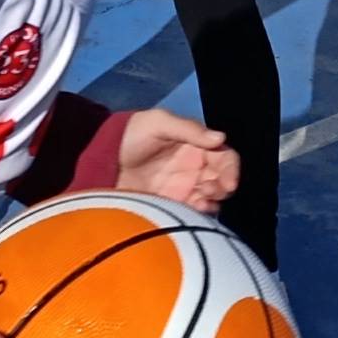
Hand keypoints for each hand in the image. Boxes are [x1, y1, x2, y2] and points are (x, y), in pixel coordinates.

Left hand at [113, 108, 235, 211]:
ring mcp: (186, 187)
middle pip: (223, 180)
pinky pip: (195, 212)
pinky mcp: (175, 204)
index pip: (225, 157)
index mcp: (198, 145)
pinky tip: (192, 211)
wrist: (105, 158)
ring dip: (213, 201)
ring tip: (200, 201)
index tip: (228, 183)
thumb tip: (220, 138)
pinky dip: (200, 214)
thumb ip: (189, 130)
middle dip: (223, 188)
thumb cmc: (134, 133)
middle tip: (209, 191)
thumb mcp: (159, 123)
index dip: (231, 170)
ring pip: (213, 198)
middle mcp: (197, 167)